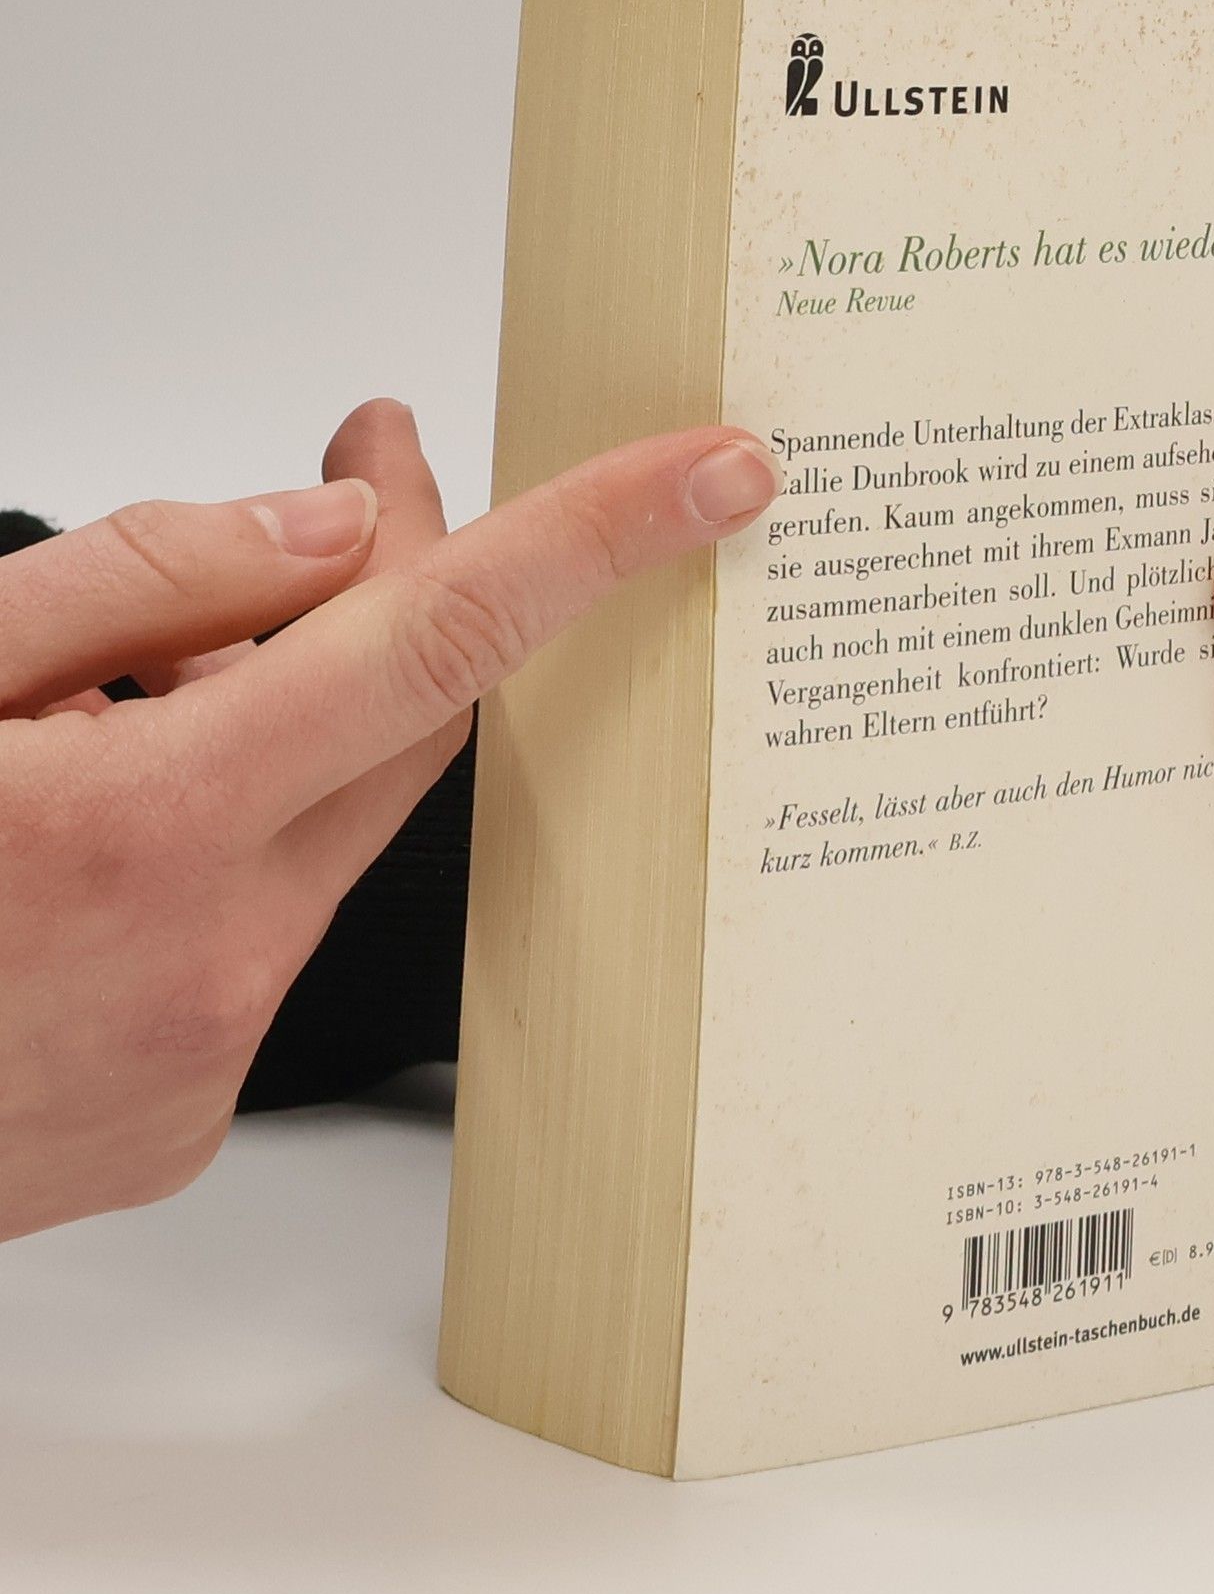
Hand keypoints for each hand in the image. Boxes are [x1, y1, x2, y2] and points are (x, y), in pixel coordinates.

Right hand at [0, 403, 781, 1241]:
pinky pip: (259, 932)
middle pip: (409, 725)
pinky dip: (227, 842)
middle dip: (410, 584)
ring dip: (287, 722)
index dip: (596, 539)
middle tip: (366, 472)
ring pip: (327, 828)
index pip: (442, 640)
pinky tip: (121, 818)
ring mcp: (198, 1058)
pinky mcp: (175, 1121)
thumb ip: (133, 586)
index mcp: (141, 832)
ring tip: (148, 676)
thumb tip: (332, 531)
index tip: (712, 476)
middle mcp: (205, 962)